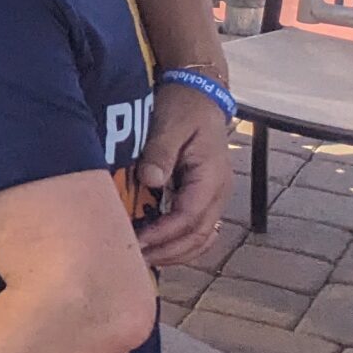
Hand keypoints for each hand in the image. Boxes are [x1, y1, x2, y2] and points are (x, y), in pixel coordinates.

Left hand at [136, 78, 228, 265]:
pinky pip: (199, 228)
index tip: (136, 241)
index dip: (162, 234)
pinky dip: (182, 243)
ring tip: (145, 258)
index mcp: (211, 177)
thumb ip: (161, 154)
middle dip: (168, 251)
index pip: (189, 217)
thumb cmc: (183, 108)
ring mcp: (214, 196)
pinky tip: (160, 248)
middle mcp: (218, 192)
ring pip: (202, 237)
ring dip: (176, 252)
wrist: (199, 94)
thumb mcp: (170, 125)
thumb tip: (151, 180)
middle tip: (134, 258)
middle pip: (199, 236)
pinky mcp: (204, 195)